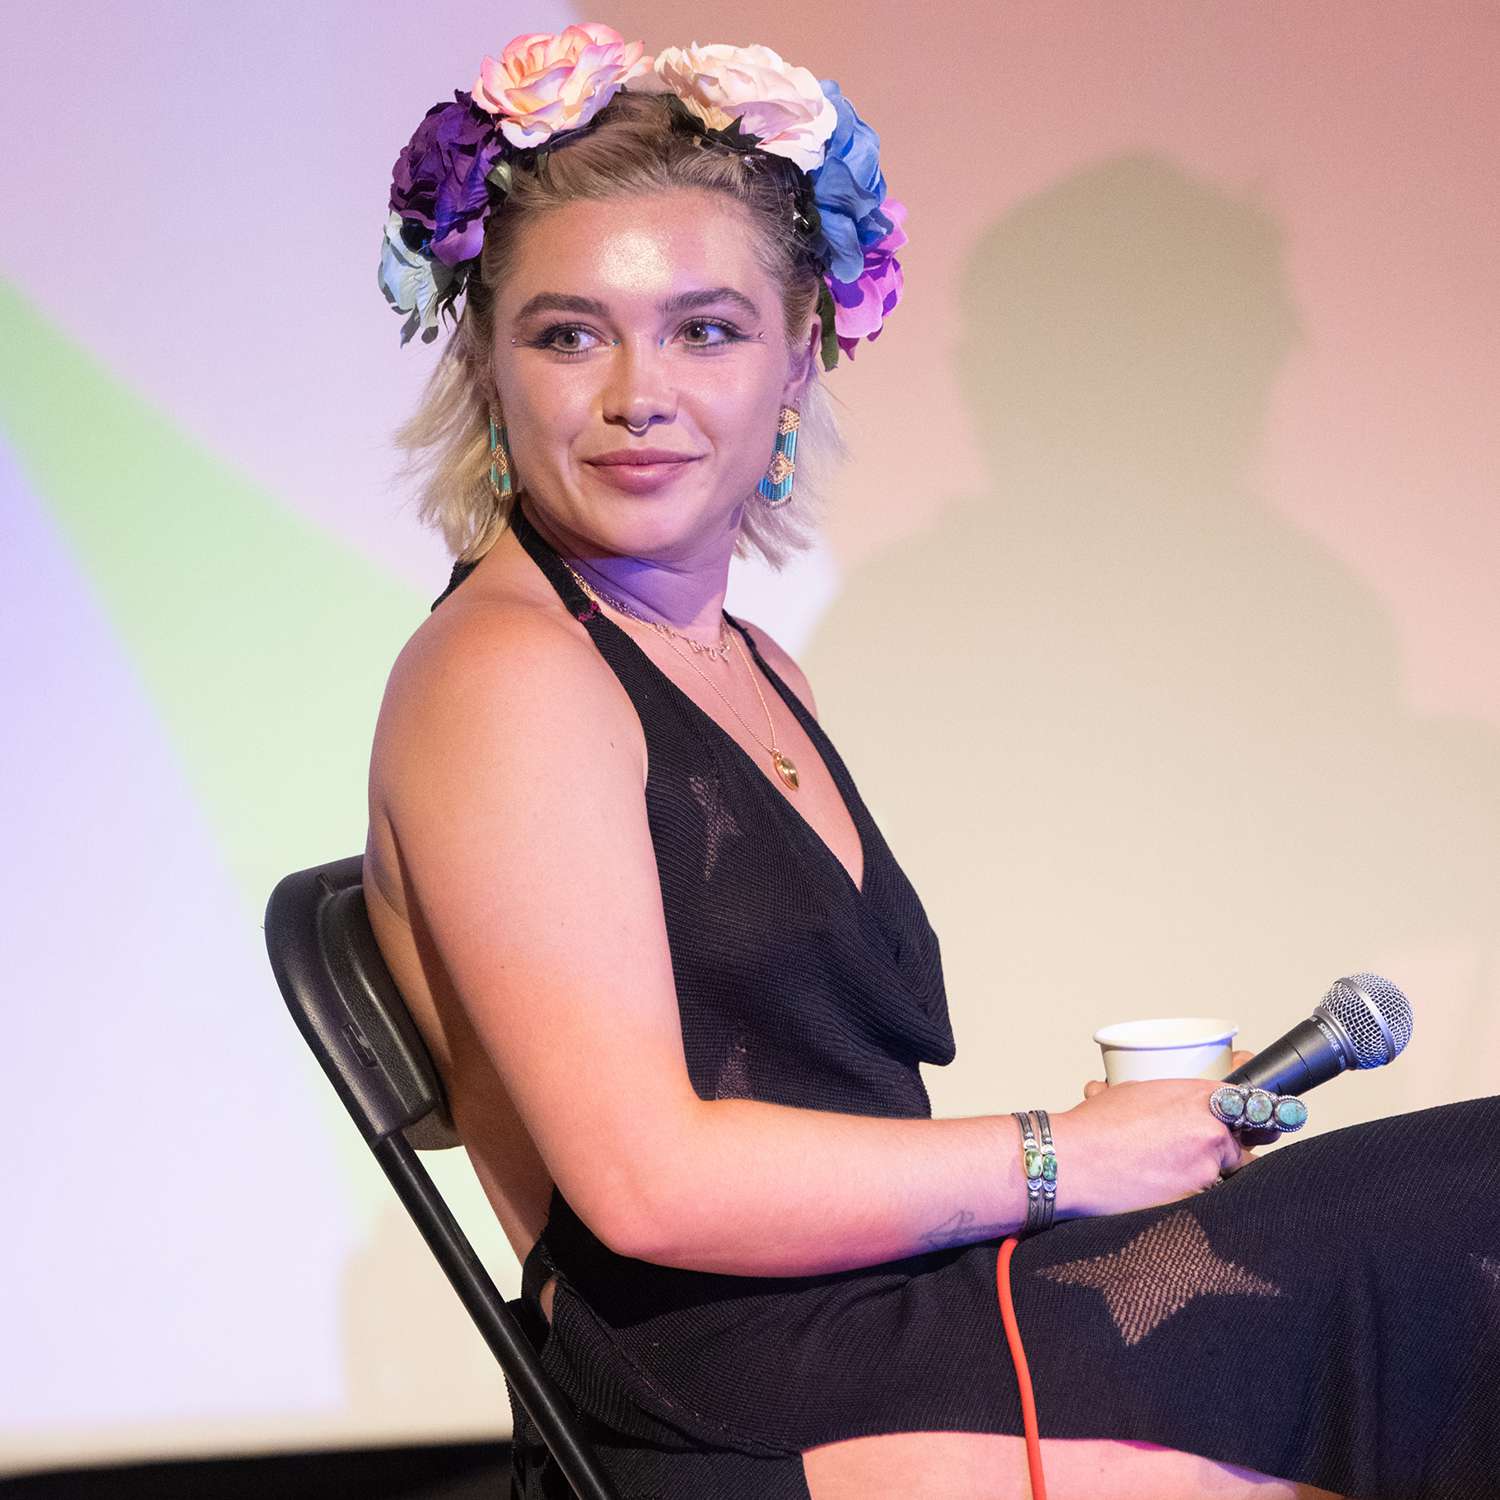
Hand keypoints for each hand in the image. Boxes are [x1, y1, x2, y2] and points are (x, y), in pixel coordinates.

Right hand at [1055, 1052, 1260, 1217]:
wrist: (1072, 1162)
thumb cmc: (1096, 1127)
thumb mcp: (1138, 1092)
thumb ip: (1176, 1098)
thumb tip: (1188, 1105)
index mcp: (1200, 1098)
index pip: (1255, 1103)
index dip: (1259, 1112)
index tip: (1263, 1118)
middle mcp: (1211, 1132)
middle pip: (1246, 1145)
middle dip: (1228, 1150)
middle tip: (1197, 1152)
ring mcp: (1207, 1171)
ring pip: (1227, 1176)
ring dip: (1208, 1175)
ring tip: (1170, 1172)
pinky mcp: (1196, 1203)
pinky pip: (1208, 1201)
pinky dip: (1193, 1198)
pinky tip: (1163, 1190)